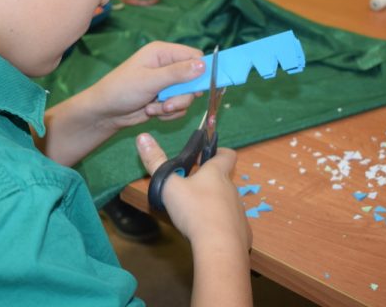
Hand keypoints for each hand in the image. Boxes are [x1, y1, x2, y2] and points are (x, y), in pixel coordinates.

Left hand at [89, 41, 204, 130]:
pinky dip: (169, 113)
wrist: (106, 113)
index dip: (200, 71)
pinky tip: (152, 112)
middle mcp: (167, 65)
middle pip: (194, 79)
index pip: (194, 56)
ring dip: (173, 106)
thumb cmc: (121, 90)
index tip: (199, 87)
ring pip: (188, 96)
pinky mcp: (166, 98)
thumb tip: (203, 66)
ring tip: (153, 108)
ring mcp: (167, 83)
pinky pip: (180, 107)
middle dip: (182, 96)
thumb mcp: (150, 81)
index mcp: (163, 52)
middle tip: (168, 104)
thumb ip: (177, 74)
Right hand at [136, 133, 250, 248]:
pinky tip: (207, 235)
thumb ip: (155, 162)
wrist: (220, 248)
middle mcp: (232, 189)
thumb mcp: (169, 185)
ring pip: (226, 202)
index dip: (218, 151)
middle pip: (223, 180)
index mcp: (216, 173)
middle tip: (189, 189)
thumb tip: (142, 136)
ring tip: (195, 215)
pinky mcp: (243, 232)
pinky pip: (231, 224)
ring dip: (213, 204)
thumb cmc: (194, 211)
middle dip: (208, 182)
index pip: (226, 154)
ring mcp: (239, 211)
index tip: (206, 155)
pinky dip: (221, 226)